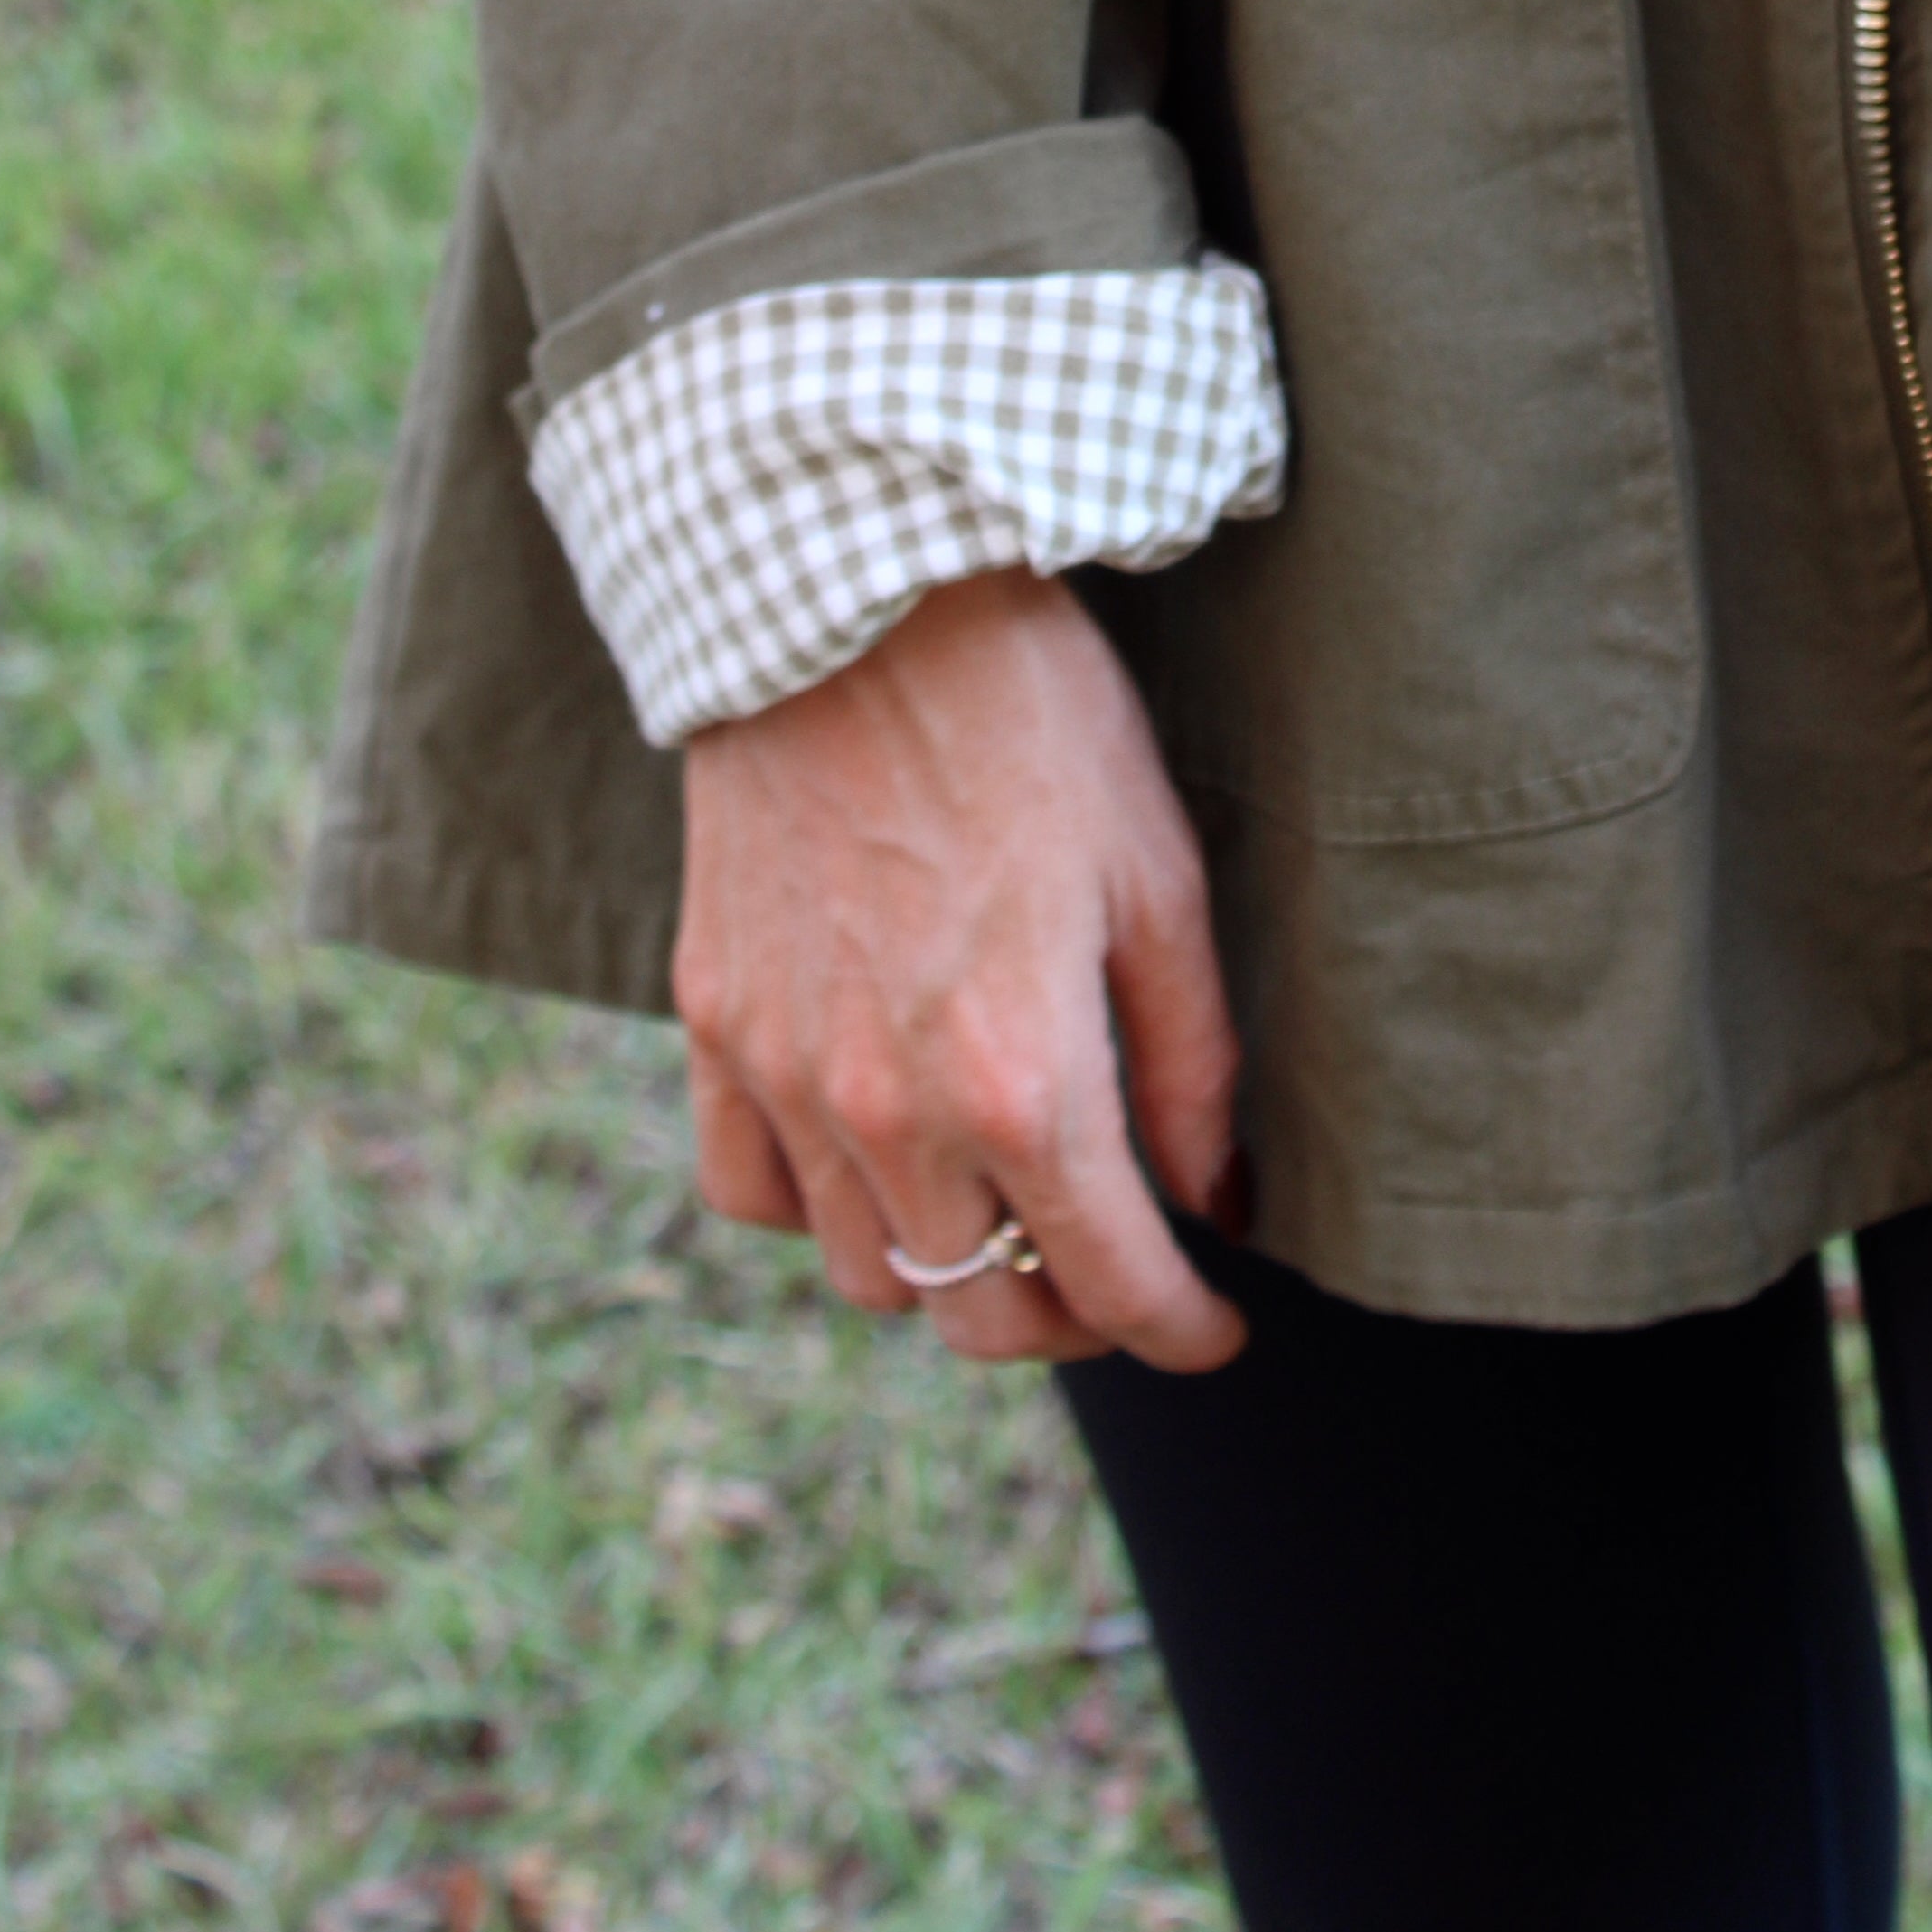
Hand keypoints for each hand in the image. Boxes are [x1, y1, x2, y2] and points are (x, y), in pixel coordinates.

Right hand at [676, 567, 1248, 1374]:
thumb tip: (1215, 1200)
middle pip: (981, 1314)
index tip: (1217, 1328)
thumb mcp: (1158, 880)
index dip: (1181, 1329)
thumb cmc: (1036, 720)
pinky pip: (754, 1192)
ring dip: (951, 1273)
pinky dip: (823, 1212)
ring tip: (1013, 1210)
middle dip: (1074, 1322)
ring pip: (869, 1276)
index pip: (1110, 1282)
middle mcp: (890, 1108)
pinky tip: (882, 1159)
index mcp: (1022, 1079)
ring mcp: (787, 1074)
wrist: (860, 602)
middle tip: (1126, 1276)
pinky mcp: (714, 1024)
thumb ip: (1191, 1064)